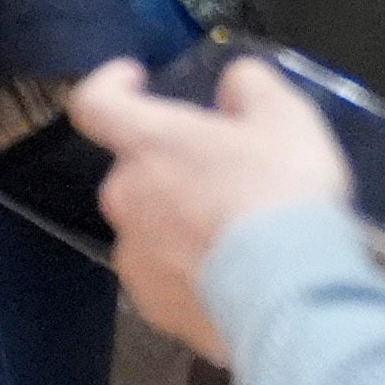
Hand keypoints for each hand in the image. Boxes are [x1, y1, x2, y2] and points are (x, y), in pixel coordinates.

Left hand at [68, 52, 350, 358]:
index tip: (135, 81)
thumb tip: (233, 84)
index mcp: (148, 143)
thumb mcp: (286, 120)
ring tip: (236, 234)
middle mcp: (125, 197)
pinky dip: (188, 269)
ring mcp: (132, 255)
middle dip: (172, 166)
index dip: (110, 85)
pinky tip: (233, 275)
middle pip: (135, 170)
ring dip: (180, 221)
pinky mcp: (150, 302)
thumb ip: (251, 87)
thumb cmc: (282, 194)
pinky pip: (163, 274)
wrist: (289, 293)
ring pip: (149, 225)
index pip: (95, 102)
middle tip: (224, 175)